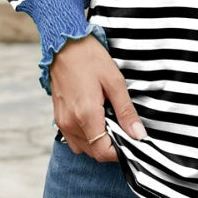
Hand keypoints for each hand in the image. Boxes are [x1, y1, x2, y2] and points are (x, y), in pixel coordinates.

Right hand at [49, 34, 146, 160]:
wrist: (63, 44)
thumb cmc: (89, 58)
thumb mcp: (114, 81)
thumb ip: (126, 111)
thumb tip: (138, 135)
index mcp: (85, 114)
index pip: (103, 152)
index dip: (121, 152)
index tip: (132, 141)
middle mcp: (70, 123)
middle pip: (94, 153)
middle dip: (112, 147)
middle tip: (124, 130)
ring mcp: (62, 121)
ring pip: (83, 148)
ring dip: (98, 143)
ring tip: (110, 123)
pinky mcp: (58, 117)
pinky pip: (73, 139)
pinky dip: (86, 137)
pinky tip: (96, 119)